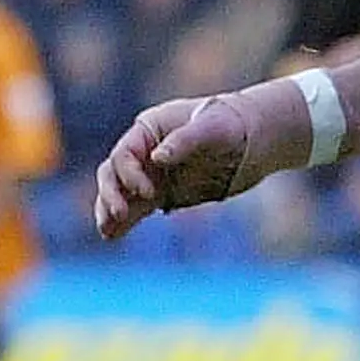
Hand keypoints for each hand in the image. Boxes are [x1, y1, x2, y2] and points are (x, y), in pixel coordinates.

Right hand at [95, 93, 259, 238]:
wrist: (253, 139)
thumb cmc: (231, 124)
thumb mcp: (211, 127)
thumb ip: (184, 141)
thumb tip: (156, 158)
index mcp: (149, 129)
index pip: (125, 154)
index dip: (129, 175)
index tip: (148, 193)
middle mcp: (145, 152)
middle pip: (113, 174)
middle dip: (111, 195)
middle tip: (119, 215)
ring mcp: (152, 174)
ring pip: (120, 194)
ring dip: (110, 211)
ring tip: (106, 232)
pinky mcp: (163, 194)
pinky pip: (137, 208)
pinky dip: (124, 222)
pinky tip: (112, 236)